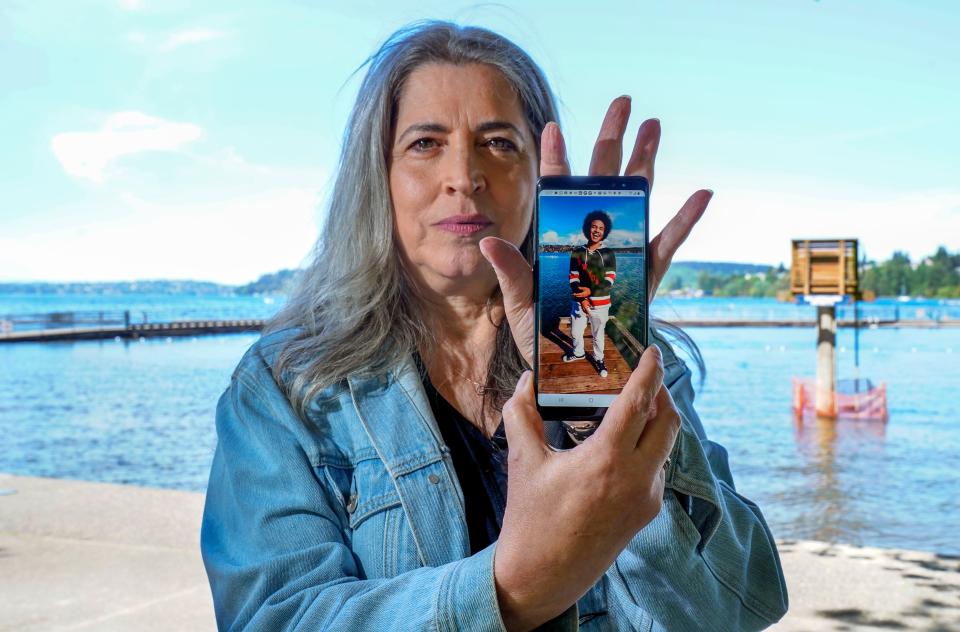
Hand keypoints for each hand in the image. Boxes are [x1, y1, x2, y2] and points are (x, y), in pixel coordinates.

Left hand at [481, 97, 711, 365]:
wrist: (574, 376)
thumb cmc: (544, 341)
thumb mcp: (520, 306)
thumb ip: (511, 272)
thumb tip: (488, 240)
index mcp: (560, 244)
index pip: (556, 194)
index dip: (556, 161)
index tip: (552, 127)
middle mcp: (593, 242)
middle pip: (604, 182)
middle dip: (611, 141)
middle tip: (622, 103)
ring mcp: (622, 256)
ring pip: (637, 200)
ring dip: (645, 162)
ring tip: (654, 126)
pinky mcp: (645, 279)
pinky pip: (667, 245)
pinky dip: (685, 220)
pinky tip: (700, 194)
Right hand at [493, 345, 680, 629]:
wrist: (542, 576)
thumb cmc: (530, 518)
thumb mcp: (523, 461)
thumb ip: (521, 414)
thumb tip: (525, 381)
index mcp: (606, 460)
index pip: (639, 403)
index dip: (649, 372)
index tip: (652, 350)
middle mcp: (636, 478)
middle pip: (669, 422)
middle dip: (662, 393)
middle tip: (644, 375)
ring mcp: (646, 498)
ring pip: (666, 446)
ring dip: (656, 422)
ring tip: (632, 406)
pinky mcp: (646, 513)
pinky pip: (657, 469)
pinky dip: (648, 448)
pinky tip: (623, 444)